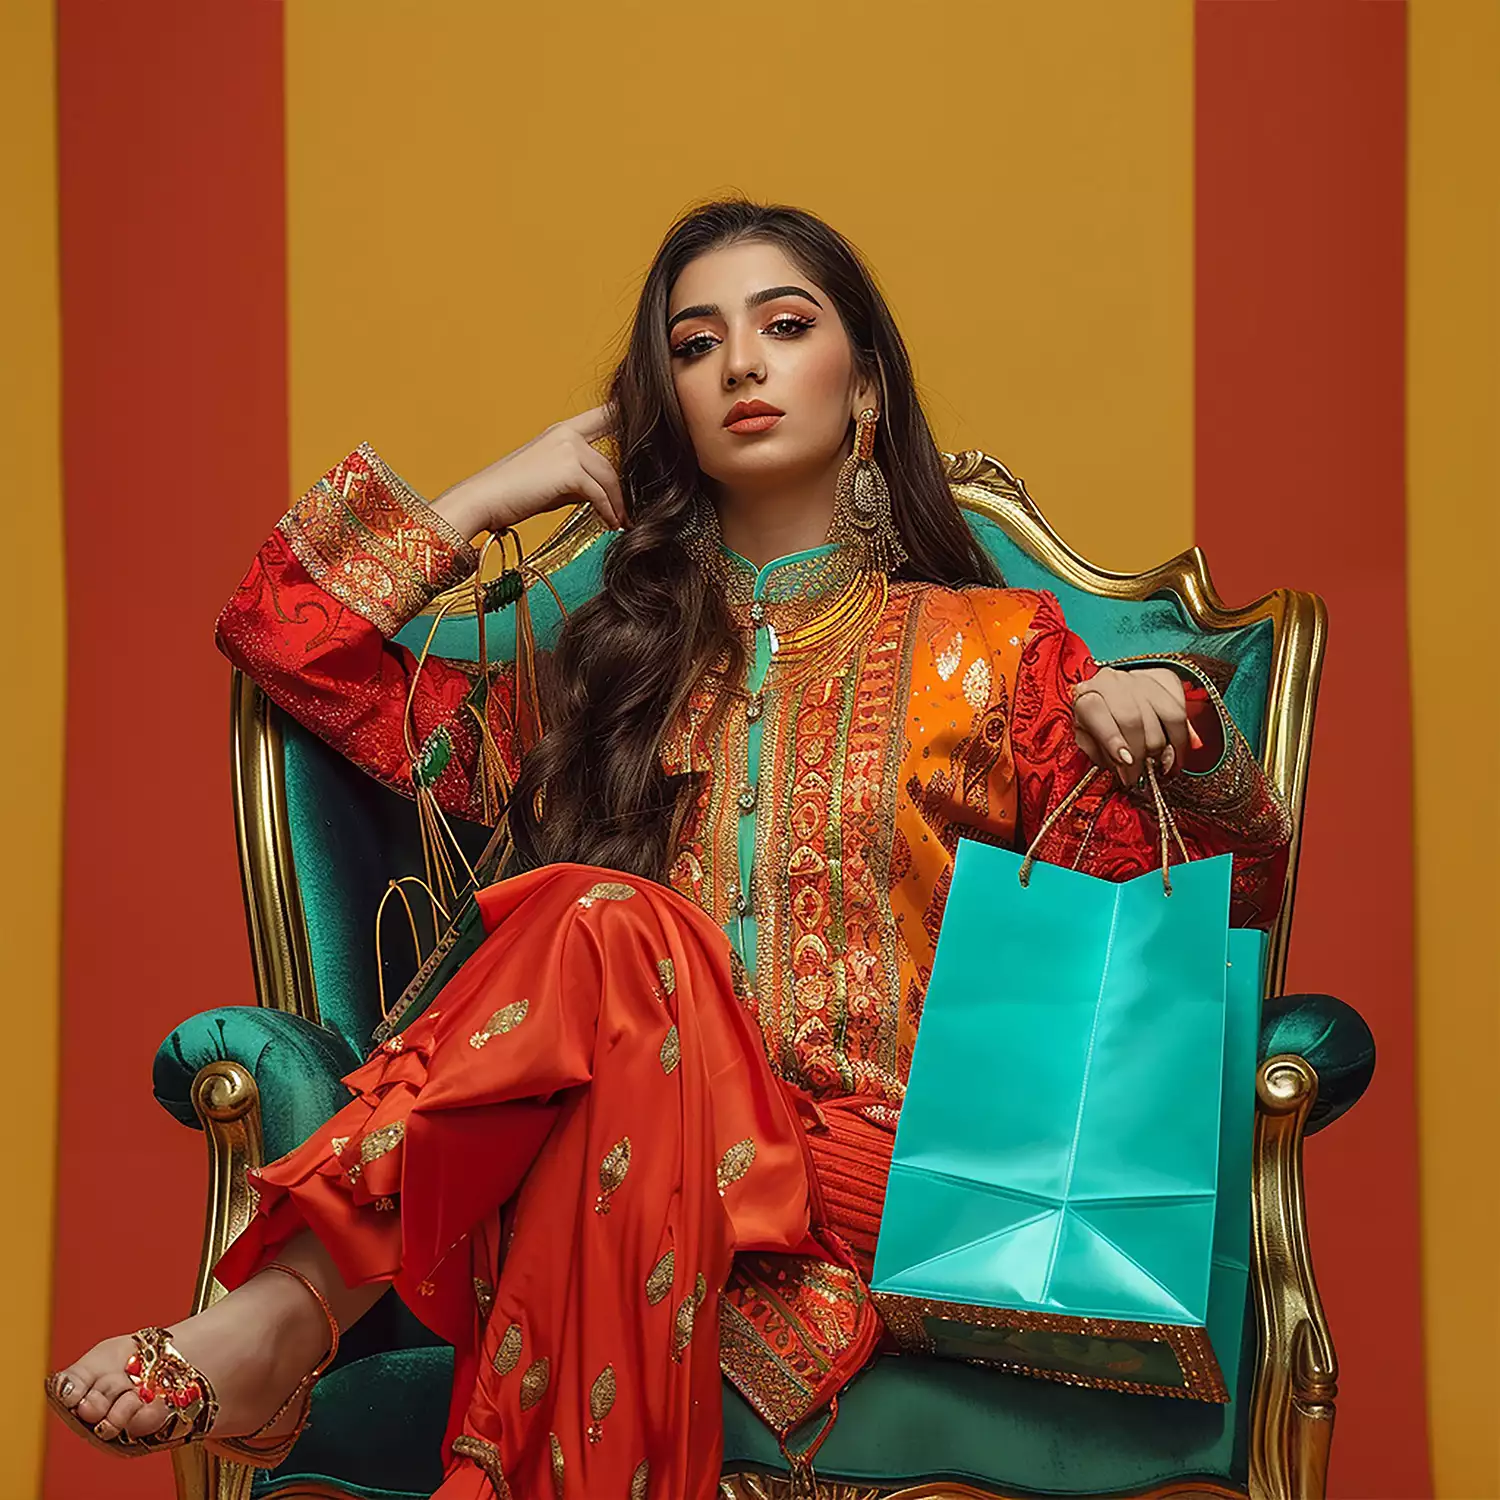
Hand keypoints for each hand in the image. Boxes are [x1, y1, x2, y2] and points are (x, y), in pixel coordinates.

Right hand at [430, 405, 622, 539]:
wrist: (483, 501)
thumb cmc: (512, 496)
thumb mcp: (552, 483)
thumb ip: (578, 481)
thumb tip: (603, 496)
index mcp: (561, 432)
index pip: (603, 417)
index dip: (625, 419)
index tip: (651, 425)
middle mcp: (566, 434)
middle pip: (610, 462)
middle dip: (623, 488)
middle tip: (630, 511)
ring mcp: (568, 448)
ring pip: (608, 478)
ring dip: (617, 504)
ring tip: (620, 523)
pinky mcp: (569, 469)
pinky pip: (600, 493)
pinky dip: (608, 511)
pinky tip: (611, 524)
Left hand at [1071, 666, 1193, 785]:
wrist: (1116, 692)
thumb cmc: (1098, 722)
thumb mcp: (1088, 739)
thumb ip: (1101, 754)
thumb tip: (1125, 768)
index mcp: (1086, 696)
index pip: (1097, 713)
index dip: (1112, 740)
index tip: (1126, 762)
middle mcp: (1113, 682)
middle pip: (1133, 718)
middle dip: (1140, 753)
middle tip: (1141, 774)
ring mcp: (1140, 680)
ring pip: (1163, 715)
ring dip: (1165, 748)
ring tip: (1162, 767)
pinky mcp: (1166, 680)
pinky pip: (1181, 711)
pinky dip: (1182, 738)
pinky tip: (1177, 755)